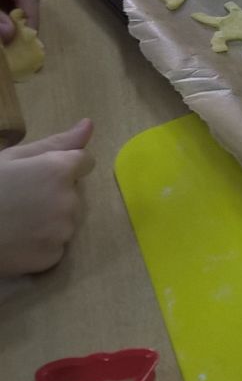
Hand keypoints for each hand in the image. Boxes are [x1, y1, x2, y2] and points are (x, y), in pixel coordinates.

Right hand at [0, 121, 93, 275]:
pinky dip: (42, 243)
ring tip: (17, 220)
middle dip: (55, 194)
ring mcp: (62, 231)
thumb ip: (56, 143)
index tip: (40, 175)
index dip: (63, 167)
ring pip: (66, 220)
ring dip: (50, 220)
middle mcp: (69, 200)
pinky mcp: (53, 256)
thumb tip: (89, 124)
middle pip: (73, 193)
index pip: (85, 162)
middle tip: (21, 199)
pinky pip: (56, 245)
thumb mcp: (13, 157)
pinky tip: (18, 240)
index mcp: (59, 170)